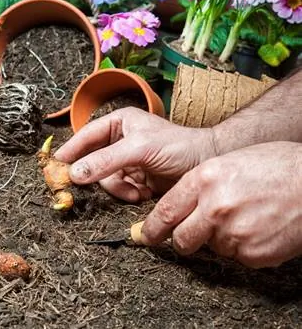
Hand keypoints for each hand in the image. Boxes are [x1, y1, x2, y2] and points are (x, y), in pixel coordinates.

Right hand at [55, 107, 216, 201]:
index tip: (55, 166)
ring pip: (104, 180)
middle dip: (100, 177)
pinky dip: (128, 195)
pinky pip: (118, 190)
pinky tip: (142, 193)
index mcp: (117, 124)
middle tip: (91, 188)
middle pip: (91, 162)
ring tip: (136, 190)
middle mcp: (118, 141)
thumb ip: (106, 160)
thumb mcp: (139, 149)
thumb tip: (74, 173)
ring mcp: (125, 162)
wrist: (206, 165)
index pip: (85, 136)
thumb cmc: (177, 146)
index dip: (70, 151)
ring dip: (118, 189)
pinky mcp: (134, 179)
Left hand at [141, 141, 301, 267]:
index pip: (165, 212)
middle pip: (181, 239)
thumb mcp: (228, 163)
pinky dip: (244, 246)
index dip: (152, 228)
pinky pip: (237, 256)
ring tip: (245, 217)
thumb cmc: (275, 166)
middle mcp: (214, 207)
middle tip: (190, 236)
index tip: (145, 236)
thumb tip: (178, 208)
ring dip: (220, 239)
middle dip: (182, 241)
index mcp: (204, 180)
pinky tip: (259, 227)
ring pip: (212, 247)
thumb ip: (200, 186)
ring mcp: (234, 232)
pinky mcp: (253, 253)